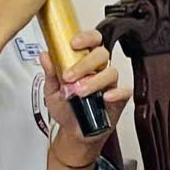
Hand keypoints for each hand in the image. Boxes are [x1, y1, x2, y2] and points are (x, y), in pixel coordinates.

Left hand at [44, 29, 129, 152]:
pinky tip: (105, 97)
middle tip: (69, 76)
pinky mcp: (118, 99)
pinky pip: (124, 91)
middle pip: (101, 54)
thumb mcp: (52, 90)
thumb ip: (50, 73)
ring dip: (94, 81)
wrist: (73, 132)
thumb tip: (45, 56)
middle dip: (85, 63)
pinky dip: (116, 93)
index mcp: (84, 61)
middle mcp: (99, 69)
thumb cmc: (65, 108)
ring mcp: (109, 84)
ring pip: (111, 72)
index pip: (91, 41)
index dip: (86, 38)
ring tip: (79, 92)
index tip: (73, 44)